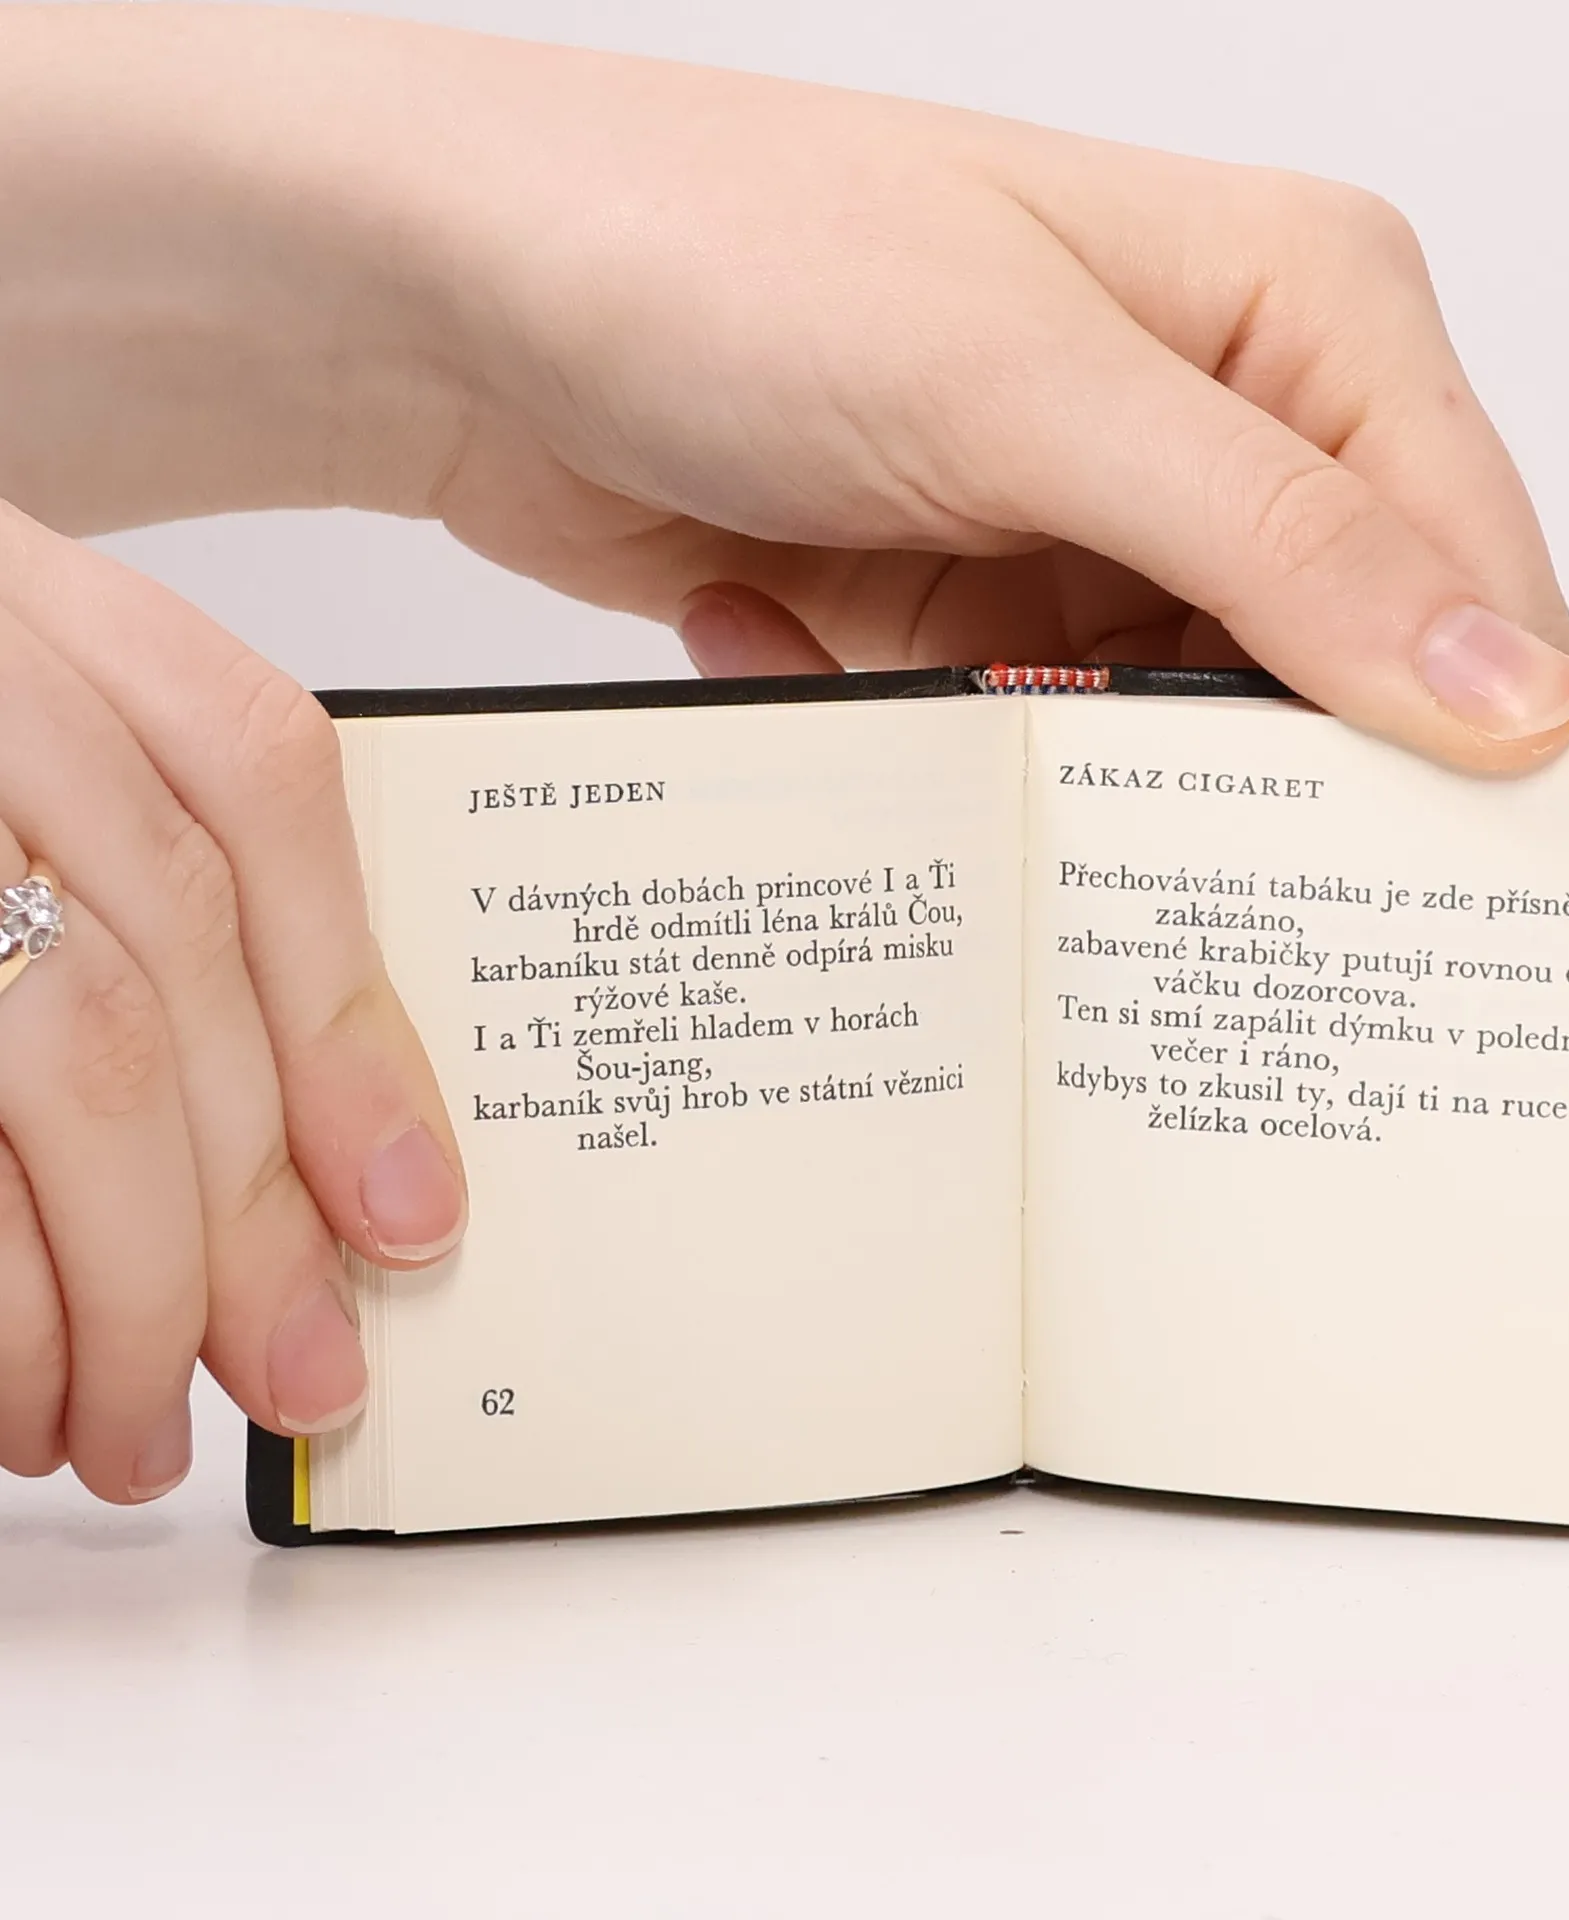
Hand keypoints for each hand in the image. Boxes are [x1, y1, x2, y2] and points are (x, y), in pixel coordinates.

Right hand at [0, 506, 463, 1500]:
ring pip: (63, 1054)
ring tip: (130, 1427)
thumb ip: (127, 883)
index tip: (408, 1206)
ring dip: (120, 1285)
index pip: (254, 777)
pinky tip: (4, 1393)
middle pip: (168, 955)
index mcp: (11, 591)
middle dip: (249, 1208)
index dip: (350, 1014)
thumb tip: (323, 1147)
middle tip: (297, 1370)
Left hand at [2, 9, 1568, 774]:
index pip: (1473, 569)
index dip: (1465, 737)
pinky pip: (1028, 747)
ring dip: (1041, 764)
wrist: (466, 304)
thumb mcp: (1023, 387)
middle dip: (1222, 777)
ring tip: (913, 702)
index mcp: (1305, 310)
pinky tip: (781, 627)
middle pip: (1330, 680)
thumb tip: (1512, 693)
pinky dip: (919, 737)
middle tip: (1114, 829)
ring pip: (1167, 741)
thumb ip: (1280, 542)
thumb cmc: (725, 252)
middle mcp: (1223, 423)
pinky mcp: (987, 607)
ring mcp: (1094, 527)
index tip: (1422, 895)